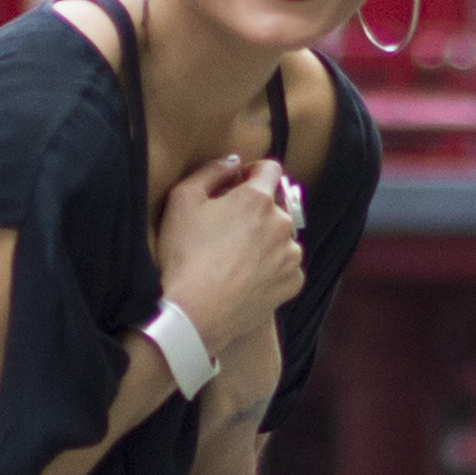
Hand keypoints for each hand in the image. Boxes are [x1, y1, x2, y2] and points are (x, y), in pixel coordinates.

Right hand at [150, 152, 311, 351]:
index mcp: (258, 198)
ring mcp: (290, 255)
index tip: (237, 184)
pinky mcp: (292, 282)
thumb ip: (211, 171)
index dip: (253, 172)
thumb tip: (233, 161)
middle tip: (227, 228)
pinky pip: (285, 267)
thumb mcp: (183, 200)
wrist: (196, 312)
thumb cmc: (184, 255)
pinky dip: (271, 268)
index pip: (270, 168)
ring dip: (265, 240)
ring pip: (281, 237)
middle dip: (256, 209)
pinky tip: (245, 277)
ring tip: (235, 258)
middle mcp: (282, 223)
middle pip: (275, 205)